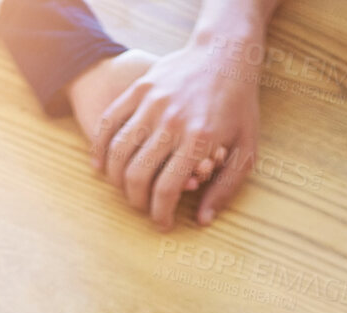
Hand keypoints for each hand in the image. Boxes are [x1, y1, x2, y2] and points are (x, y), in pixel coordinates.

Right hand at [91, 41, 259, 228]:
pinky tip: (100, 167)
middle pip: (137, 176)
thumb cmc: (239, 107)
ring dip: (116, 180)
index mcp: (199, 141)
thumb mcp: (247, 150)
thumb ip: (226, 188)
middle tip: (144, 208)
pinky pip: (108, 123)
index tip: (163, 224)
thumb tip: (203, 220)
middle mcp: (172, 122)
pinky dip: (99, 149)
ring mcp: (151, 104)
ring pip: (118, 153)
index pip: (166, 190)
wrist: (225, 55)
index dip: (160, 215)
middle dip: (137, 202)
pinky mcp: (138, 89)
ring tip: (126, 190)